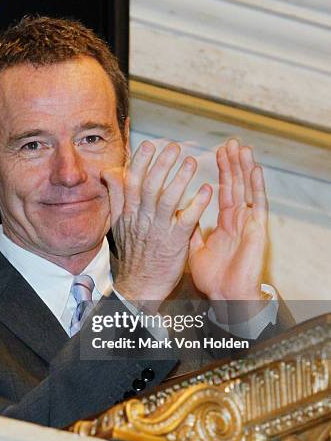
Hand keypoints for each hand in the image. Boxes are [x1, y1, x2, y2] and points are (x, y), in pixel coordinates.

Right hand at [102, 140, 211, 311]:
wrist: (139, 285)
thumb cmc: (132, 252)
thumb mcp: (117, 222)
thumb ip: (117, 195)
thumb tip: (111, 171)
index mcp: (129, 212)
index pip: (132, 181)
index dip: (140, 162)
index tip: (150, 145)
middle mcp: (142, 218)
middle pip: (150, 186)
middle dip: (162, 164)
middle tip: (175, 147)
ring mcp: (159, 230)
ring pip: (168, 200)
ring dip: (180, 179)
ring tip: (191, 162)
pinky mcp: (175, 242)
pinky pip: (187, 220)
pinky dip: (197, 204)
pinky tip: (207, 191)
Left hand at [188, 139, 267, 304]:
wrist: (225, 297)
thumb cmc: (213, 278)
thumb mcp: (195, 249)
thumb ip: (191, 229)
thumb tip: (183, 213)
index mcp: (225, 223)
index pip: (224, 191)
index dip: (222, 172)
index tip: (219, 153)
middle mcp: (238, 220)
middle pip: (236, 186)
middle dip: (233, 164)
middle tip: (230, 142)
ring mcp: (248, 223)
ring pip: (247, 190)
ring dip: (245, 168)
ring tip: (242, 148)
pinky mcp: (257, 230)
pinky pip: (257, 205)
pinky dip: (256, 187)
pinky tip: (255, 169)